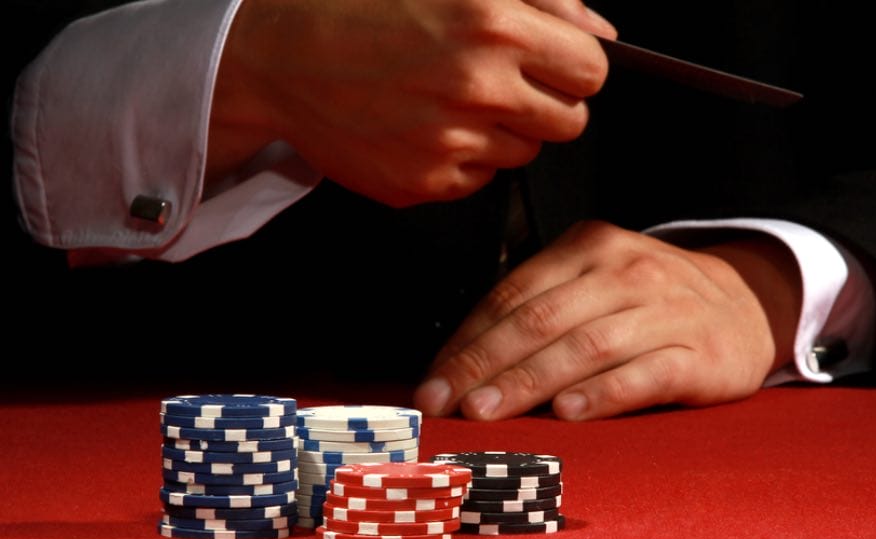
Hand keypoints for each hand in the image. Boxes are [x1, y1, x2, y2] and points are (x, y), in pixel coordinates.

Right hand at [207, 0, 615, 204]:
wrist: (278, 56)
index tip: (550, 62)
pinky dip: (461, 158)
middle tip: (499, 82)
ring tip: (448, 99)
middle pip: (569, 122)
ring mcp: (449, 142)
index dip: (571, 64)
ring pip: (523, 154)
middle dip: (545, 102)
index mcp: (494, 24)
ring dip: (502, 131)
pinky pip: (477, 181)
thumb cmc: (356, 5)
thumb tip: (597, 30)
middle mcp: (476, 87)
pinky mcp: (421, 183)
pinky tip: (424, 126)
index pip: (591, 70)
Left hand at [413, 221, 801, 419]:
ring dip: (529, 382)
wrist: (749, 303)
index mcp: (588, 247)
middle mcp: (624, 271)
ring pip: (584, 346)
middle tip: (446, 403)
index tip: (432, 383)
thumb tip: (461, 366)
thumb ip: (538, 312)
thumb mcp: (594, 284)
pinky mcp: (701, 353)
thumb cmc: (650, 302)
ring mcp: (665, 310)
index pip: (512, 294)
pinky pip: (645, 372)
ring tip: (488, 411)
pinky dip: (602, 393)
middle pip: (539, 319)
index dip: (466, 341)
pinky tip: (568, 413)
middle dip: (483, 365)